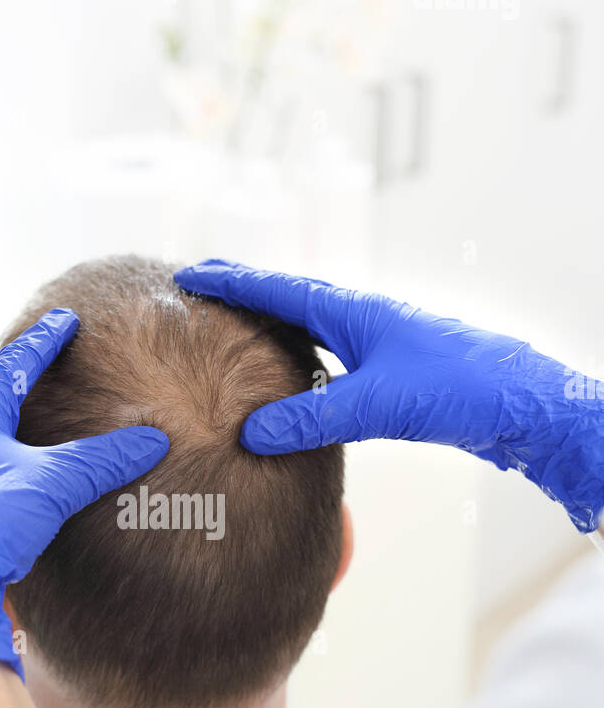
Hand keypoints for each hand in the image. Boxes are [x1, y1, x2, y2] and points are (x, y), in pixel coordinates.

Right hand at [175, 259, 603, 532]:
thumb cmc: (457, 388)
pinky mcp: (391, 373)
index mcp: (352, 311)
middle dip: (243, 297)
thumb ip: (312, 419)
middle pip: (288, 301)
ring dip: (271, 331)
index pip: (276, 289)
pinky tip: (294, 383)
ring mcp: (378, 345)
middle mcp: (361, 320)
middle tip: (199, 293)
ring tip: (233, 335)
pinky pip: (330, 361)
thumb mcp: (376, 405)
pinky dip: (301, 364)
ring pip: (311, 332)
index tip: (186, 273)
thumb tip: (251, 434)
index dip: (229, 282)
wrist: (522, 403)